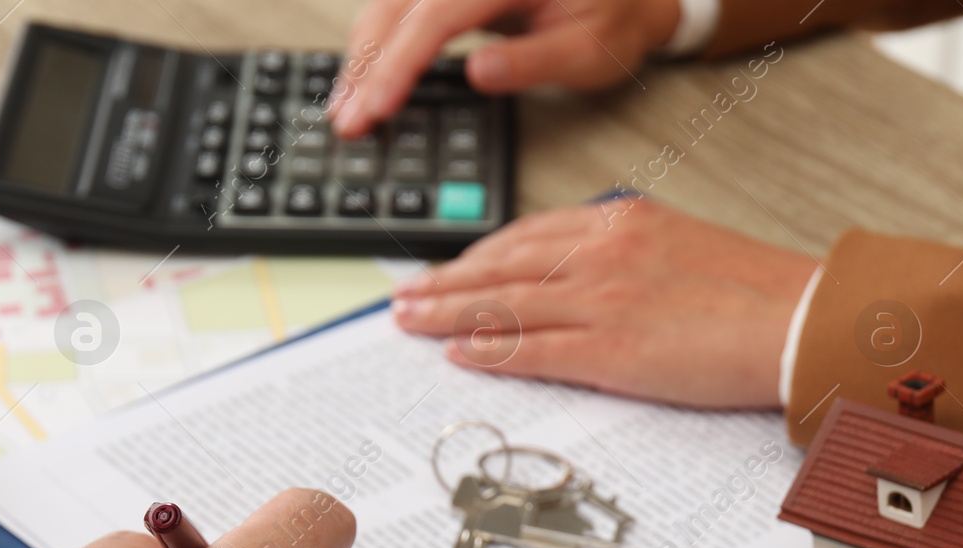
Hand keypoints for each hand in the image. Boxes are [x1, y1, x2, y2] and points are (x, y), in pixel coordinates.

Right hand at [330, 0, 680, 137]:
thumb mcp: (589, 50)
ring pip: (390, 5)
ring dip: (363, 56)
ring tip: (346, 108)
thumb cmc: (616, 19)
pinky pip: (401, 9)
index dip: (400, 62)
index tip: (379, 107)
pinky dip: (378, 44)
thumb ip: (533, 61)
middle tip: (349, 121)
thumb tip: (476, 73)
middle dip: (367, 65)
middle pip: (399, 5)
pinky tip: (365, 78)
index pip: (437, 14)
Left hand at [391, 198, 816, 406]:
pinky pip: (532, 349)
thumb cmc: (750, 291)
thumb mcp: (676, 244)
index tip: (447, 269)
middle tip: (405, 297)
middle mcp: (602, 253)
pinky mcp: (610, 350)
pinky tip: (458, 354)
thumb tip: (574, 272)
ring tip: (411, 324)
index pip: (525, 236)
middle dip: (445, 283)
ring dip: (448, 315)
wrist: (799, 321)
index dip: (476, 256)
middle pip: (501, 267)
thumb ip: (619, 252)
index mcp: (619, 222)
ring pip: (503, 305)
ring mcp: (601, 301)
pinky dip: (489, 351)